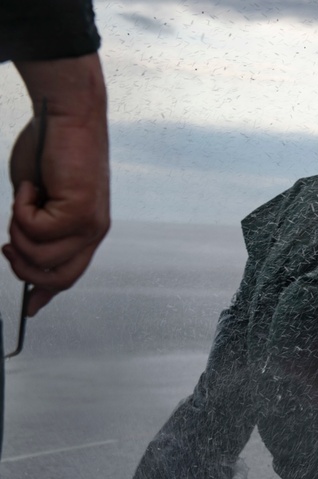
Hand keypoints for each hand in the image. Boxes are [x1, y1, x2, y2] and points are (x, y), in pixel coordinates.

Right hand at [5, 54, 109, 315]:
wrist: (66, 116)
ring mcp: (91, 225)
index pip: (70, 275)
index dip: (46, 292)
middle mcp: (94, 232)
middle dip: (22, 267)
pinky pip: (36, 229)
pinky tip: (33, 186)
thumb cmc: (50, 151)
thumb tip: (18, 255)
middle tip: (7, 242)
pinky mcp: (81, 212)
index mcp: (87, 231)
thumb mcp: (37, 200)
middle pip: (58, 278)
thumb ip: (33, 229)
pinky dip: (22, 208)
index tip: (30, 308)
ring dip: (17, 230)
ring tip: (25, 200)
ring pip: (40, 255)